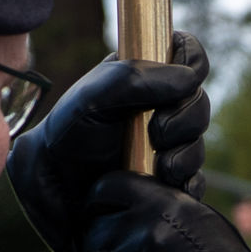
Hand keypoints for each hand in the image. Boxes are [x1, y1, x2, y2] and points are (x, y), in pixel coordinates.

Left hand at [8, 33, 210, 251]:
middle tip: (158, 133)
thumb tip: (189, 80)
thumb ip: (133, 78)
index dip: (192, 63)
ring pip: (198, 144)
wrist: (51, 194)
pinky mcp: (167, 183)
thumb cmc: (64, 139)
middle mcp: (157, 110)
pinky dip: (184, 182)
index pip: (186, 57)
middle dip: (186, 118)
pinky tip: (161, 183)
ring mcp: (164, 147)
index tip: (185, 78)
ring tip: (157, 166)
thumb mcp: (90, 99)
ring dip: (184, 154)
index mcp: (142, 78)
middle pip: (199, 102)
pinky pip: (194, 181)